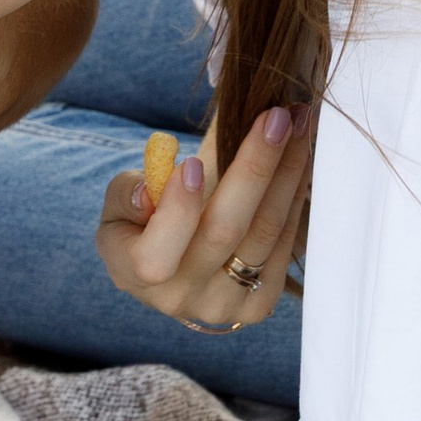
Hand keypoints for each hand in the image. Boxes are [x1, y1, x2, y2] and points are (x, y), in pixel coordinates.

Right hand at [99, 104, 310, 328]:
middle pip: (224, 233)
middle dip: (254, 168)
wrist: (175, 269)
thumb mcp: (119, 204)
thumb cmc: (142, 223)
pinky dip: (294, 194)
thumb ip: (127, 193)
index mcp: (133, 274)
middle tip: (275, 116)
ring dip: (287, 172)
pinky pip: (285, 241)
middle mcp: (181, 296)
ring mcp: (225, 304)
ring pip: (265, 233)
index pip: (154, 256)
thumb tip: (149, 192)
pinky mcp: (262, 300)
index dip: (176, 212)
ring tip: (299, 122)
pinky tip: (301, 156)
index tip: (192, 162)